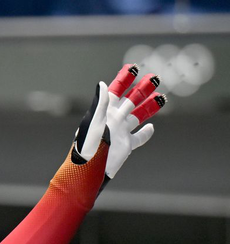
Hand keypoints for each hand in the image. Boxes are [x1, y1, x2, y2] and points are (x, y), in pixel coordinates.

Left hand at [72, 63, 166, 179]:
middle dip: (142, 89)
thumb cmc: (89, 145)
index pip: (116, 91)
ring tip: (162, 97)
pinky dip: (146, 132)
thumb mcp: (95, 122)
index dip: (124, 79)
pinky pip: (138, 137)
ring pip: (138, 116)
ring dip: (149, 107)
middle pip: (131, 100)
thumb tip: (102, 84)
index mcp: (105, 112)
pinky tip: (151, 127)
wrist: (91, 168)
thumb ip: (101, 103)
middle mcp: (114, 120)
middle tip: (155, 78)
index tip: (134, 67)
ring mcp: (120, 132)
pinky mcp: (126, 145)